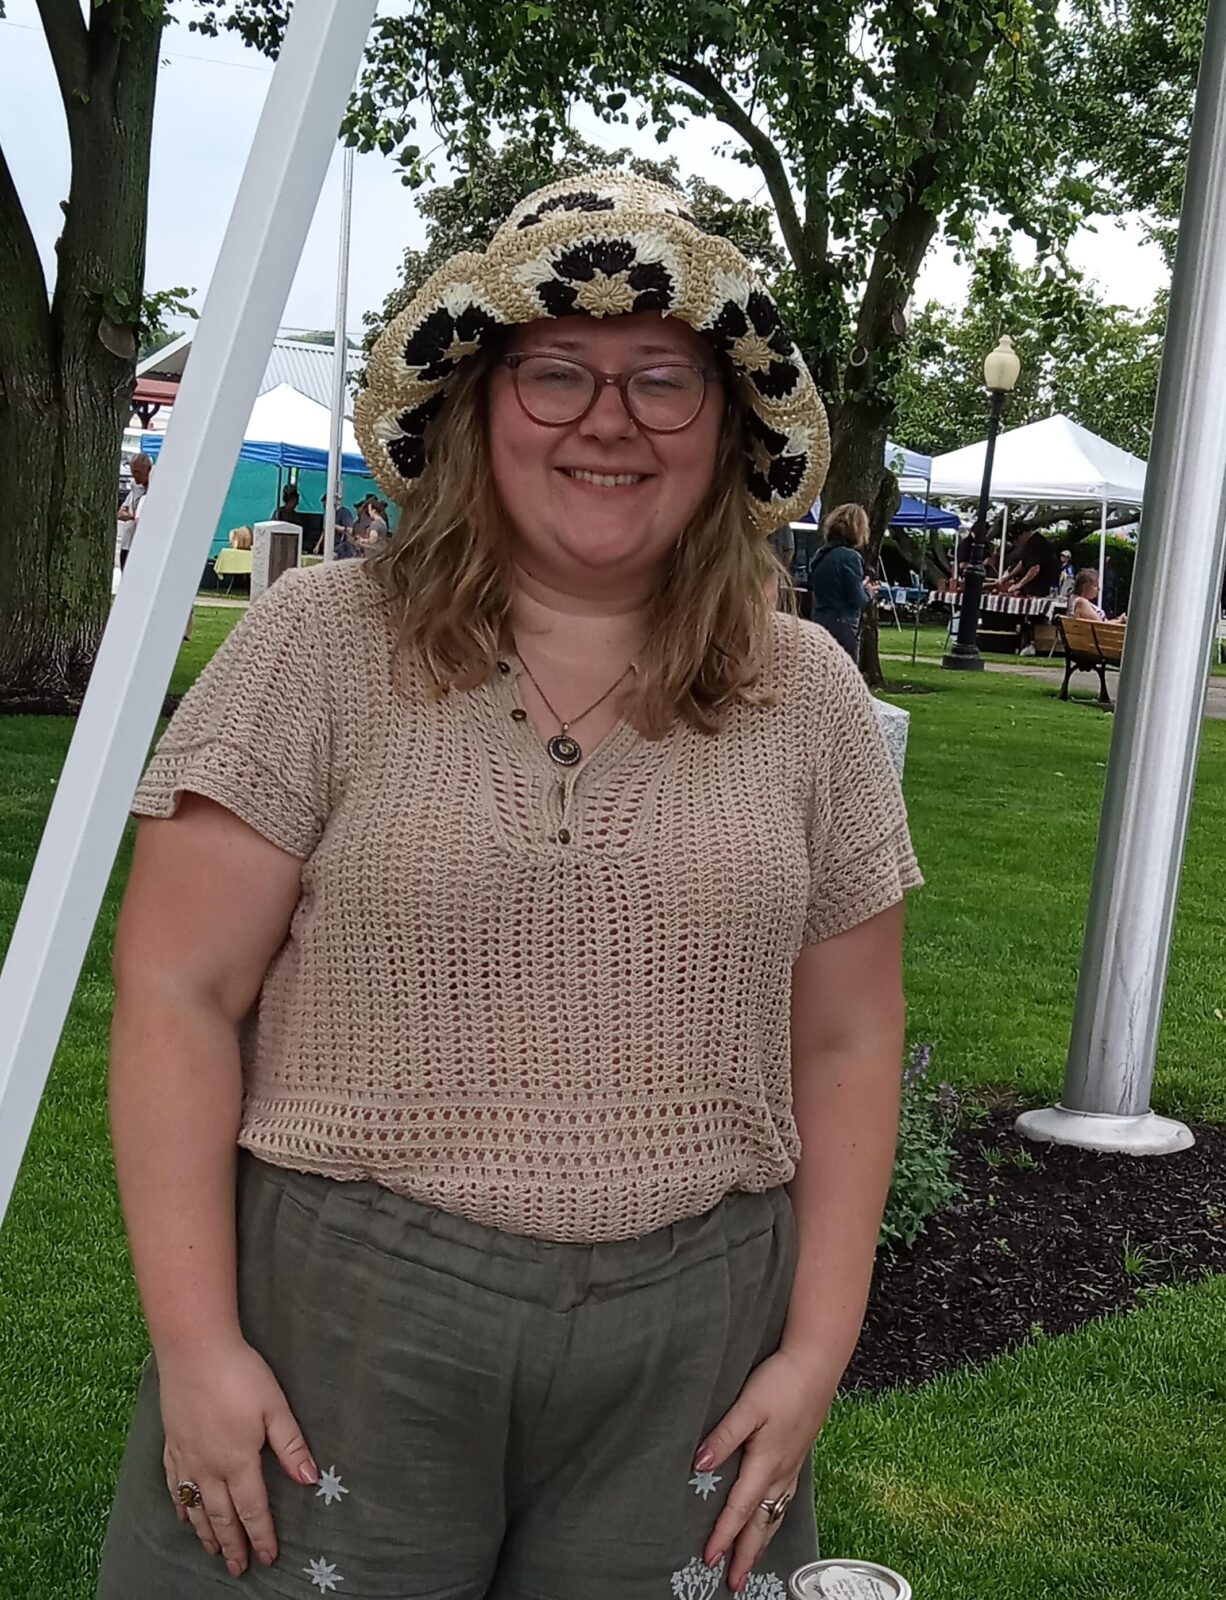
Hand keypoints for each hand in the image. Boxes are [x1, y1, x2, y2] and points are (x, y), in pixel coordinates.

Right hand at [157, 1335, 317, 1578]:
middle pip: (223, 1517)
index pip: (253, 1510)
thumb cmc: (240, 1374)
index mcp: (239, 1461)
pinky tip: (183, 1515)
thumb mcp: (275, 1407)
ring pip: (196, 1508)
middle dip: (233, 1545)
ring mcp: (187, 1458)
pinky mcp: (172, 1444)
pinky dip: (181, 1506)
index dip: (262, 1536)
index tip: (268, 1557)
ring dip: (206, 1533)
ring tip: (214, 1552)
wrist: (194, 1350)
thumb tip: (309, 1479)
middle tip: (239, 1568)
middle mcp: (210, 1468)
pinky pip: (175, 1486)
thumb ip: (291, 1446)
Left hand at [693, 1348, 838, 1592]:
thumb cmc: (782, 1382)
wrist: (816, 1363)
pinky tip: (772, 1517)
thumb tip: (699, 1465)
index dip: (723, 1536)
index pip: (740, 1509)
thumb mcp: (747, 1406)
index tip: (709, 1559)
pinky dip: (775, 1518)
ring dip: (762, 1540)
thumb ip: (723, 1437)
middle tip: (735, 1582)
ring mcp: (792, 1464)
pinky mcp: (797, 1453)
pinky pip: (785, 1499)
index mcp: (766, 1463)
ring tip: (752, 1560)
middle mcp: (781, 1471)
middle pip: (762, 1523)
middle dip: (747, 1554)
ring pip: (776, 1514)